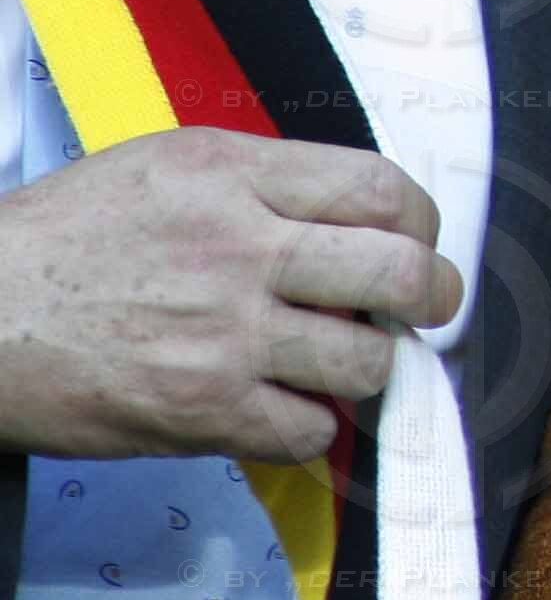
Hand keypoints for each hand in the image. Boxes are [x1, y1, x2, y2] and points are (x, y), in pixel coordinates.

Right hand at [0, 127, 461, 463]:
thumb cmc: (68, 238)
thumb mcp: (168, 168)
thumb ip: (267, 184)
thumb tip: (361, 220)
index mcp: (233, 175)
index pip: (382, 188)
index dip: (422, 222)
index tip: (418, 243)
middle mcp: (239, 250)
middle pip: (400, 274)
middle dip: (432, 297)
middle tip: (424, 311)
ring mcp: (222, 337)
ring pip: (367, 363)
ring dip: (365, 368)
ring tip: (334, 361)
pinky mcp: (199, 412)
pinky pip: (309, 431)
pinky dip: (307, 425)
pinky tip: (278, 405)